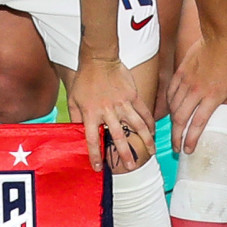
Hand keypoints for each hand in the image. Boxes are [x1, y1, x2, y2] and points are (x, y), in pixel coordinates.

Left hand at [68, 57, 151, 173]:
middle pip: (117, 136)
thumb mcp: (73, 99)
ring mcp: (122, 103)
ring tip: (151, 152)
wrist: (99, 59)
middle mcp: (107, 110)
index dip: (95, 155)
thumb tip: (76, 135)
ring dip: (145, 140)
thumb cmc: (84, 80)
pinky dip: (150, 123)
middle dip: (124, 153)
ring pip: (136, 125)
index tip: (99, 168)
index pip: (92, 139)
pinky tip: (154, 132)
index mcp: (90, 113)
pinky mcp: (132, 95)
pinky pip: (143, 111)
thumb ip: (75, 118)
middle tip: (130, 167)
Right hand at [167, 30, 226, 154]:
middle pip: (180, 119)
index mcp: (213, 96)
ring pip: (173, 108)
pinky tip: (171, 112)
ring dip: (172, 123)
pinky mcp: (180, 73)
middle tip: (176, 148)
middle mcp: (197, 91)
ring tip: (173, 133)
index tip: (188, 150)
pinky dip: (169, 105)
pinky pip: (170, 94)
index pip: (198, 124)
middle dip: (176, 137)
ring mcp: (187, 81)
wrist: (221, 35)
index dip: (191, 139)